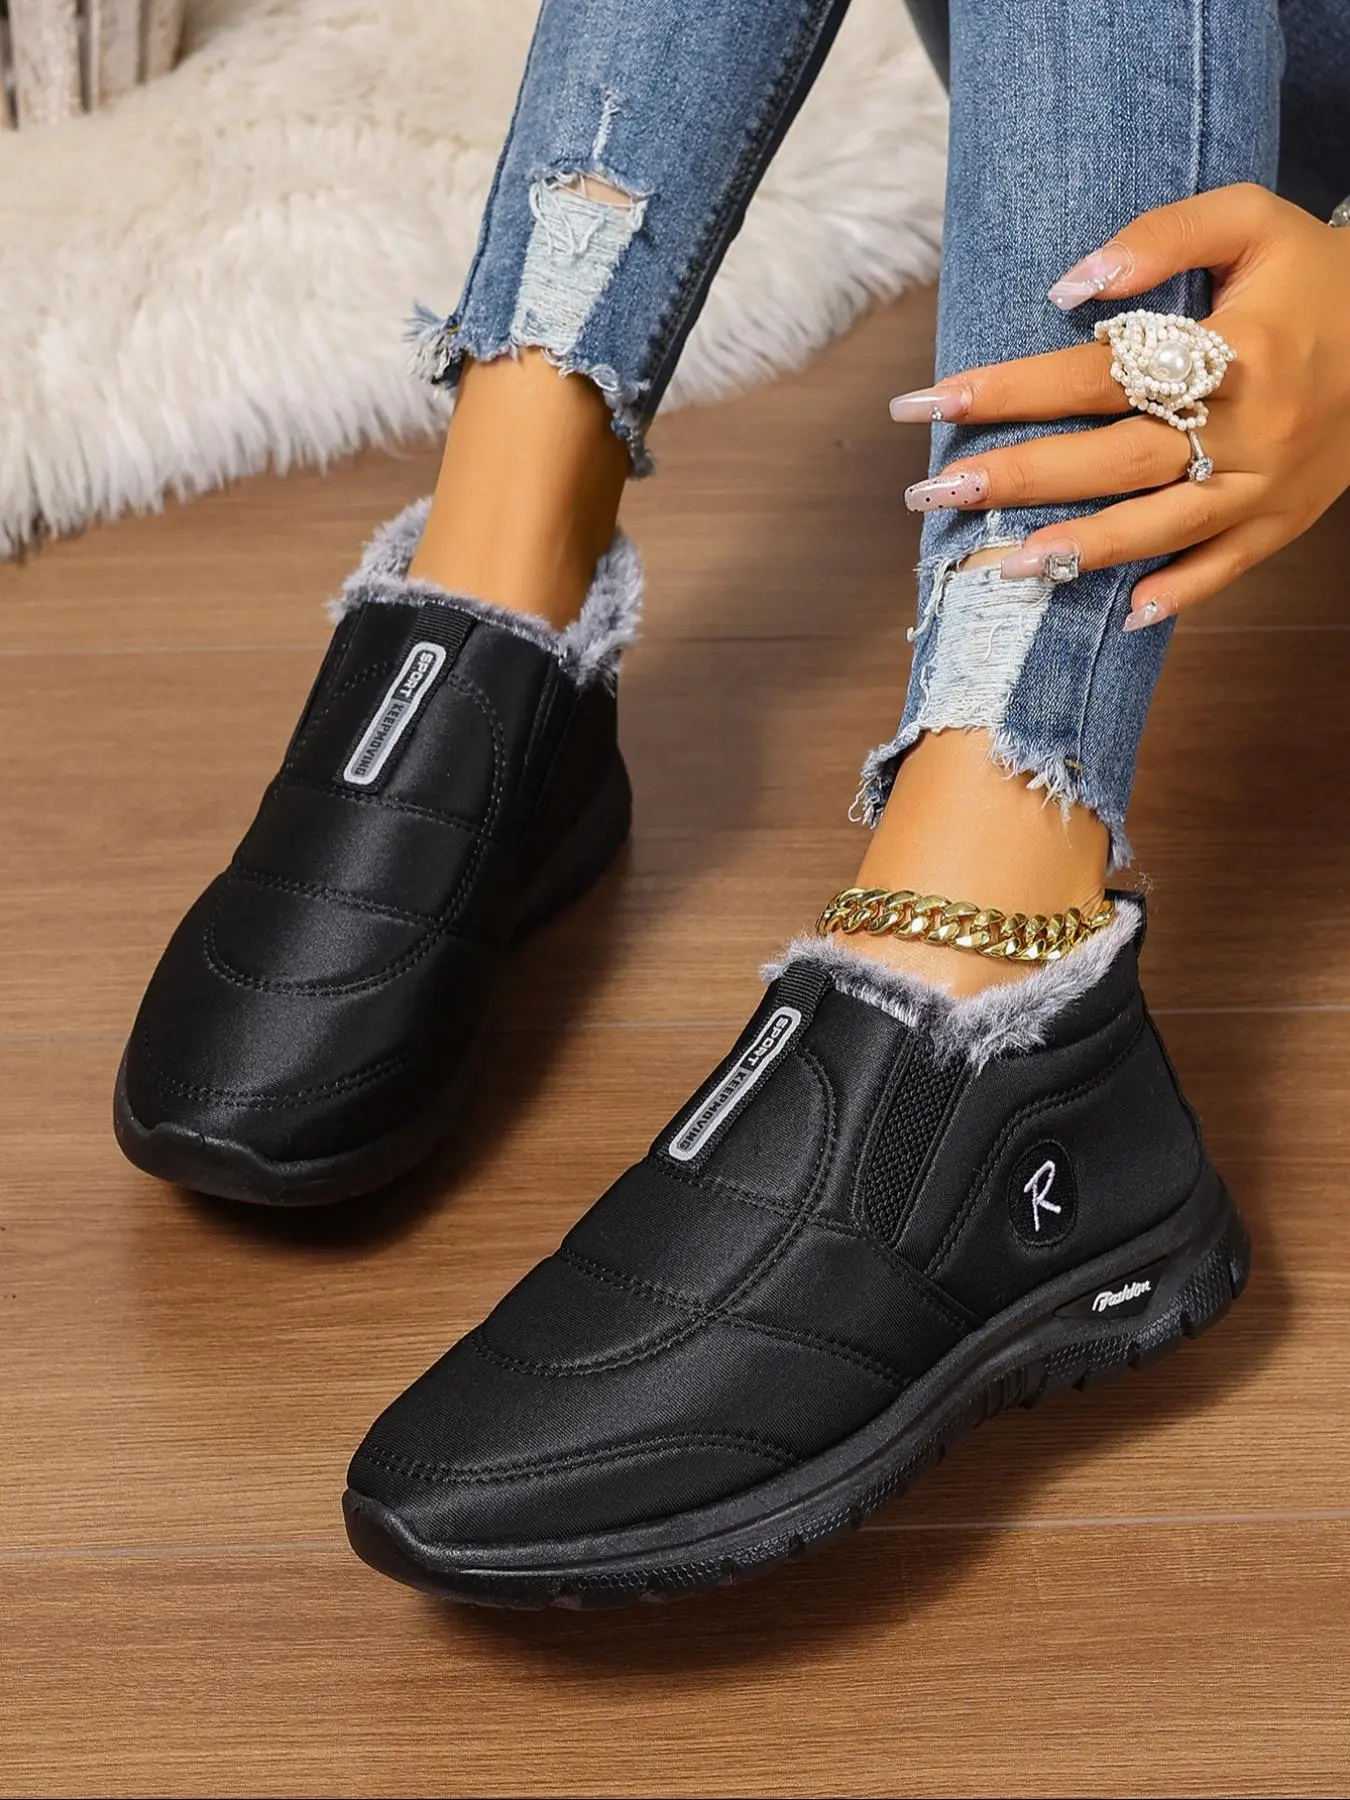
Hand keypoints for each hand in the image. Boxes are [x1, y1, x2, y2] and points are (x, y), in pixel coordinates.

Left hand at [890, 184, 1349, 627]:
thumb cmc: (1316, 270)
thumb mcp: (1251, 218)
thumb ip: (1161, 239)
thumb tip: (1070, 286)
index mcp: (1231, 350)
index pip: (1094, 374)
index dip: (1007, 388)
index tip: (928, 403)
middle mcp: (1245, 427)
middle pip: (1111, 460)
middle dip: (1016, 478)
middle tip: (930, 495)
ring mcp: (1265, 482)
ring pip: (1160, 526)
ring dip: (1080, 551)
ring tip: (1003, 570)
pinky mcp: (1285, 517)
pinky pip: (1229, 566)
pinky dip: (1181, 593)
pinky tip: (1126, 616)